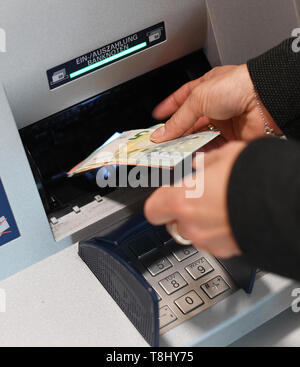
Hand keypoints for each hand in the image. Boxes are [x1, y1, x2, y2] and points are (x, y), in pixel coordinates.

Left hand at [144, 141, 246, 258]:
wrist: (282, 202)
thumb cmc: (252, 178)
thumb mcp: (224, 157)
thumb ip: (204, 165)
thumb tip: (200, 166)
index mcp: (181, 200)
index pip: (153, 210)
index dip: (159, 203)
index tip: (166, 196)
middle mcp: (191, 226)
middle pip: (174, 223)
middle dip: (183, 211)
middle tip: (198, 197)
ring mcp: (208, 241)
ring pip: (194, 233)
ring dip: (200, 222)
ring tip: (220, 205)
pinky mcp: (225, 251)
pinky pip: (212, 241)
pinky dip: (216, 231)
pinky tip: (231, 216)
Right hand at [151, 65, 281, 142]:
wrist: (264, 100)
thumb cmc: (237, 86)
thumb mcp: (197, 98)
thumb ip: (178, 119)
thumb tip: (161, 133)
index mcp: (205, 89)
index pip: (182, 99)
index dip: (168, 108)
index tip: (157, 118)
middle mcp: (214, 105)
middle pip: (190, 122)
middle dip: (176, 133)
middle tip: (162, 142)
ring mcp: (223, 122)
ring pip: (200, 137)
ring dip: (188, 144)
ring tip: (174, 151)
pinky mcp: (232, 137)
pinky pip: (213, 148)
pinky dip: (203, 152)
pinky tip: (193, 155)